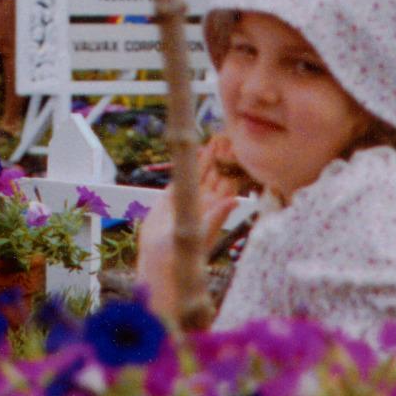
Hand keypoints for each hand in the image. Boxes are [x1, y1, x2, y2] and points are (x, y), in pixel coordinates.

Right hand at [137, 136, 245, 317]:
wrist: (158, 261)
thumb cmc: (182, 255)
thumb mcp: (200, 234)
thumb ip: (216, 216)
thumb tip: (236, 200)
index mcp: (217, 209)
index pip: (228, 182)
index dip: (233, 165)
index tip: (238, 147)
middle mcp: (206, 201)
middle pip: (218, 174)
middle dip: (223, 155)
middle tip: (228, 134)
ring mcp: (190, 197)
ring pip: (203, 172)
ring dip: (210, 156)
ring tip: (216, 137)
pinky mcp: (172, 197)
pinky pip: (185, 174)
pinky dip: (191, 162)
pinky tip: (197, 150)